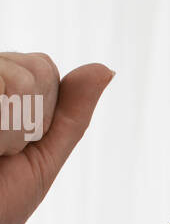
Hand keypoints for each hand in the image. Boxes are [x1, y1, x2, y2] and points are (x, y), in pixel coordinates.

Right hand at [0, 52, 113, 223]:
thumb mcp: (43, 157)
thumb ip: (70, 114)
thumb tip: (105, 69)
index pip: (42, 66)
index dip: (43, 111)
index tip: (18, 144)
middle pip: (30, 71)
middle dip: (28, 120)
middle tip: (1, 152)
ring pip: (15, 80)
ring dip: (9, 130)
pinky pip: (2, 91)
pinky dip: (1, 131)